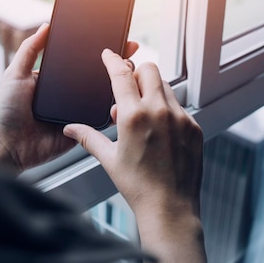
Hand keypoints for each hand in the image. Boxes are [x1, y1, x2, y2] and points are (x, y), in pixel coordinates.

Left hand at [0, 24, 138, 172]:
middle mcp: (70, 93)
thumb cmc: (6, 112)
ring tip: (131, 74)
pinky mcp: (83, 129)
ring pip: (104, 96)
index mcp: (57, 78)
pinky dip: (113, 110)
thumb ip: (29, 49)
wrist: (7, 147)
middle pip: (98, 76)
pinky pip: (102, 119)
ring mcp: (78, 111)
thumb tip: (45, 26)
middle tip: (129, 54)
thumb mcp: (15, 74)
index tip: (117, 38)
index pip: (82, 59)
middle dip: (117, 65)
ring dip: (119, 86)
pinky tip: (123, 99)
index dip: (99, 50)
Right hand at [63, 48, 203, 219]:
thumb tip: (69, 129)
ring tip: (141, 116)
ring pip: (165, 86)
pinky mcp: (194, 127)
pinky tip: (158, 130)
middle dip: (136, 74)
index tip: (109, 54)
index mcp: (134, 117)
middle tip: (126, 93)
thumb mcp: (109, 159)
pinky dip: (166, 109)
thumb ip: (88, 137)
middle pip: (149, 69)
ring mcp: (180, 118)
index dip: (113, 60)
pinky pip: (179, 106)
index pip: (122, 74)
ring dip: (151, 91)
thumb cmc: (138, 186)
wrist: (170, 208)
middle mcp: (159, 111)